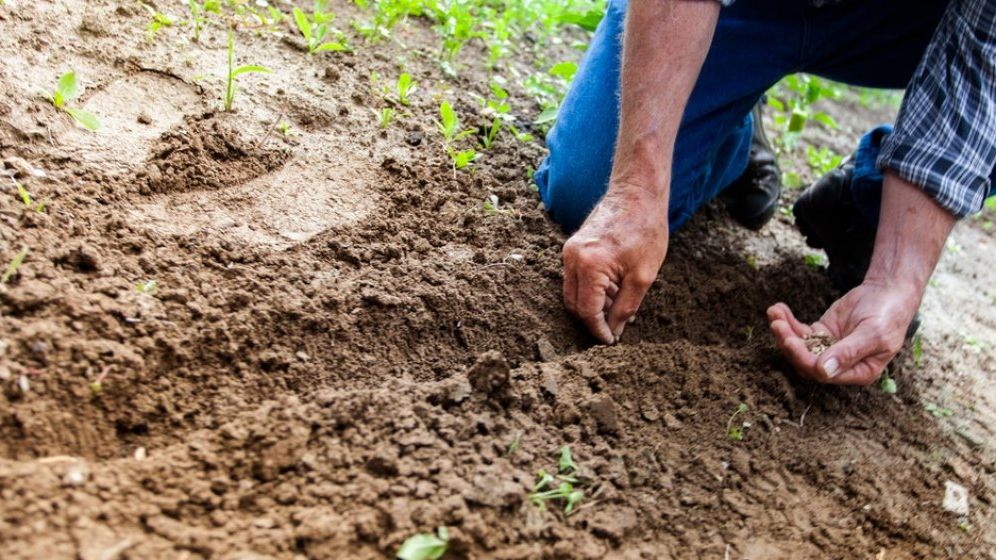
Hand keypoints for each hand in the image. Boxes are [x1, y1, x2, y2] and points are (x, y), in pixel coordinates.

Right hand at [562, 186, 668, 343]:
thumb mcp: (643, 276)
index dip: (598, 330)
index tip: (610, 341)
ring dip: (593, 305)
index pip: (587, 311)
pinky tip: (614, 290)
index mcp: (589, 265)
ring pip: (573, 292)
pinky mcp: (573, 247)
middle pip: (574, 304)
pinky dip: (591, 290)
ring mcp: (569, 251)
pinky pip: (576, 278)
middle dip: (593, 320)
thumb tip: (614, 330)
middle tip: (615, 328)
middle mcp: (572, 258)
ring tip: (619, 306)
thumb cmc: (645, 230)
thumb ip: (625, 307)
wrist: (637, 194)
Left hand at [767, 280, 919, 384]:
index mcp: (858, 372)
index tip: (790, 341)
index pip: (823, 374)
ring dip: (784, 331)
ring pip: (800, 346)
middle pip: (806, 361)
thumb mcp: (873, 334)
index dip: (804, 359)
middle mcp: (840, 365)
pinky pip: (800, 332)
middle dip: (789, 344)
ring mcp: (828, 349)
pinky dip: (788, 321)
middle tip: (777, 324)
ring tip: (774, 313)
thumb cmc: (887, 315)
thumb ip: (848, 352)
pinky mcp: (821, 333)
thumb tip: (823, 371)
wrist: (888, 292)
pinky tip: (778, 309)